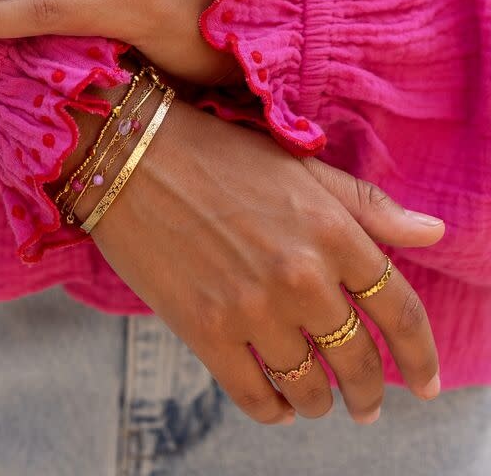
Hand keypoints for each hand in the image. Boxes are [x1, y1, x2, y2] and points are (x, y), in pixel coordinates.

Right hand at [85, 98, 443, 425]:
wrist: (129, 152)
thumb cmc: (217, 153)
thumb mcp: (299, 166)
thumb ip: (368, 206)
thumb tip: (433, 233)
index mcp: (332, 229)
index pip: (399, 310)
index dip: (421, 355)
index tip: (427, 381)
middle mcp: (301, 274)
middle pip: (360, 360)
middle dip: (372, 391)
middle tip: (369, 404)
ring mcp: (253, 308)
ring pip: (310, 386)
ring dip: (321, 402)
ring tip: (318, 400)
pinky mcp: (206, 331)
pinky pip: (257, 398)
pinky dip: (275, 410)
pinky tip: (277, 404)